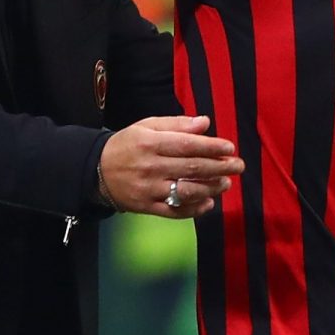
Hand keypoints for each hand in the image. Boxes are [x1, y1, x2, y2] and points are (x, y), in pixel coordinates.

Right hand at [100, 116, 243, 218]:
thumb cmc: (127, 145)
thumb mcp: (146, 126)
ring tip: (226, 183)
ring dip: (211, 188)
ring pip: (186, 191)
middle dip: (219, 167)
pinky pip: (174, 211)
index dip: (211, 147)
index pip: (187, 145)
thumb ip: (176, 124)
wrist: (97, 170)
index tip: (229, 148)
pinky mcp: (146, 207)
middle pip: (191, 168)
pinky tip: (209, 203)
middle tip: (238, 166)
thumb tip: (205, 123)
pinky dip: (194, 209)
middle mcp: (150, 167)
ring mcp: (148, 189)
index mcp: (150, 143)